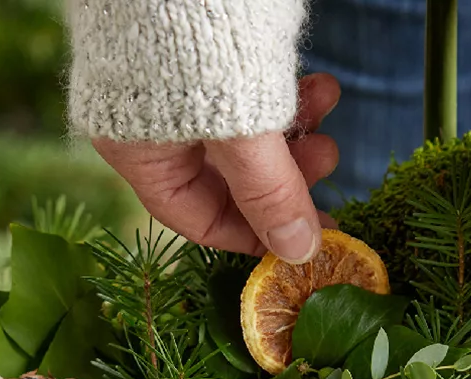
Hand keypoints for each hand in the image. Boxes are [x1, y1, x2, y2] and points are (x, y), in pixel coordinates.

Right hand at [93, 73, 340, 263]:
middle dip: (285, 176)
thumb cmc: (199, 32)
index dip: (255, 235)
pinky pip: (248, 92)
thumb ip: (269, 193)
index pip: (197, 218)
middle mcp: (151, 124)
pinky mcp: (203, 50)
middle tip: (330, 160)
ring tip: (331, 107)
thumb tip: (298, 253)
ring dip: (294, 130)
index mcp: (139, 151)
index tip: (307, 238)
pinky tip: (320, 84)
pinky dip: (286, 94)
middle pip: (227, 178)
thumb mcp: (242, 128)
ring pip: (245, 133)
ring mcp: (175, 85)